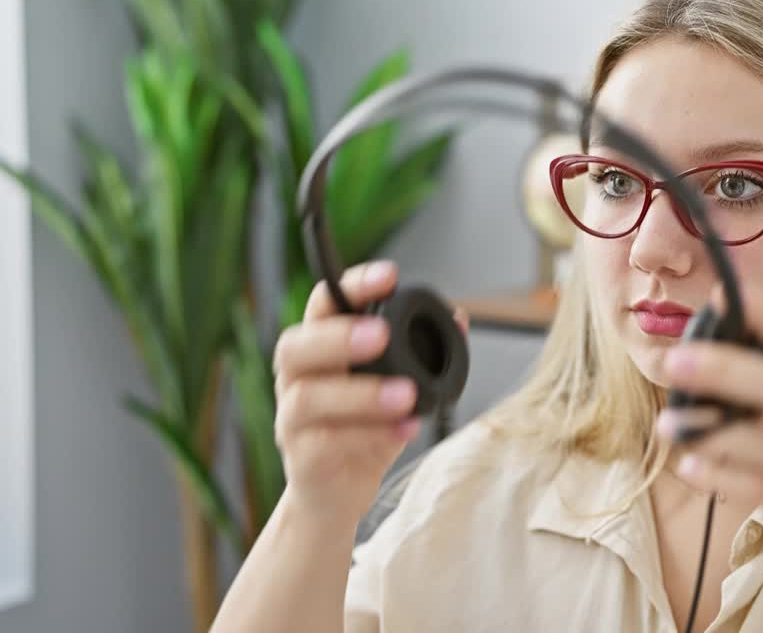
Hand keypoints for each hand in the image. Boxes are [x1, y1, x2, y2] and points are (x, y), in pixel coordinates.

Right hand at [271, 261, 468, 530]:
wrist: (335, 497)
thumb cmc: (363, 431)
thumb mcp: (395, 387)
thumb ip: (421, 354)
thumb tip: (459, 318)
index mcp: (318, 350)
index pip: (322, 305)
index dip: (352, 286)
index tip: (389, 276)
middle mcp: (296, 380)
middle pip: (296, 347)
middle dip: (339, 337)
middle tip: (383, 336)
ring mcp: (292, 421)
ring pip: (310, 398)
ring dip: (360, 394)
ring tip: (406, 395)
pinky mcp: (303, 461)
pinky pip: (326, 445)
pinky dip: (369, 436)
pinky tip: (405, 429)